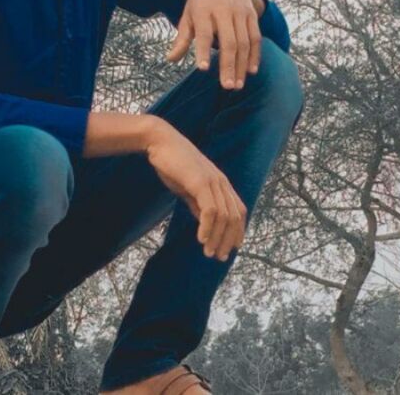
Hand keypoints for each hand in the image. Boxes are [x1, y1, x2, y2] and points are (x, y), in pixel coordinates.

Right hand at [146, 123, 246, 260]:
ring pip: (223, 216)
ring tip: (208, 252)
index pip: (238, 211)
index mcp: (220, 183)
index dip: (238, 232)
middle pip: (234, 217)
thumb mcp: (189, 188)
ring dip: (217, 238)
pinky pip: (210, 210)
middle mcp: (221, 182)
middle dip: (228, 240)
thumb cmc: (173, 164)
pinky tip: (201, 239)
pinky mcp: (200, 182)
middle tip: (218, 257)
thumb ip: (199, 203)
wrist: (161, 142)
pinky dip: (207, 227)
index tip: (229, 249)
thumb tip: (206, 222)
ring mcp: (212, 181)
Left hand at [166, 0, 262, 90]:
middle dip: (228, 66)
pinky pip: (256, 37)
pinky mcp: (252, 14)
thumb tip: (171, 60)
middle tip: (226, 87)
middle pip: (228, 42)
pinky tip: (251, 71)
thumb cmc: (201, 0)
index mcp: (203, 11)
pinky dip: (255, 55)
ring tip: (237, 85)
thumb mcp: (188, 14)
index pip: (204, 33)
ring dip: (242, 65)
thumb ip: (182, 38)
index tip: (203, 69)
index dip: (203, 51)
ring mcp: (240, 13)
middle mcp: (223, 11)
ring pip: (244, 42)